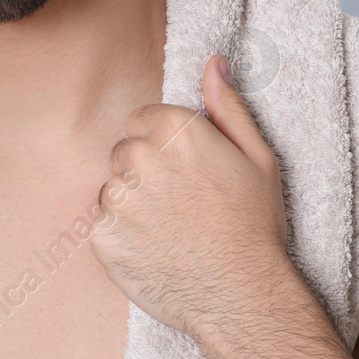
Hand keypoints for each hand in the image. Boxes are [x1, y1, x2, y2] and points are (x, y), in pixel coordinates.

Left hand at [90, 55, 296, 343]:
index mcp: (174, 129)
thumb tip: (214, 63)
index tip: (186, 172)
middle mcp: (139, 156)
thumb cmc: (254, 225)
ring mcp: (117, 198)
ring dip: (132, 204)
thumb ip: (227, 105)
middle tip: (181, 203)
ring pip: (112, 188)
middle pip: (124, 152)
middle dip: (145, 171)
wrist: (241, 295)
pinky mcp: (101, 236)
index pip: (142, 120)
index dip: (163, 146)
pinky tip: (153, 249)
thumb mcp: (257, 156)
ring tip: (170, 230)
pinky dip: (121, 236)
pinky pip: (101, 224)